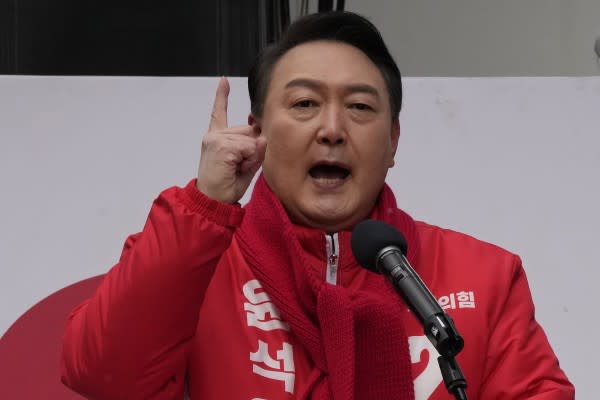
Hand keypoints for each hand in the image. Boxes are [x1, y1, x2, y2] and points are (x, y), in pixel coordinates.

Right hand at [196, 78, 266, 203]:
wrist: (212, 202)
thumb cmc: (227, 186)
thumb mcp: (246, 165)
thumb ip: (255, 148)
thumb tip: (262, 135)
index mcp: (217, 138)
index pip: (220, 113)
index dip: (222, 96)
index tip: (224, 81)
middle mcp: (214, 135)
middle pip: (249, 131)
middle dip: (252, 149)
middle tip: (238, 167)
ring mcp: (216, 139)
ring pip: (250, 141)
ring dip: (250, 157)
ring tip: (236, 170)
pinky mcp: (221, 145)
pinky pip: (248, 148)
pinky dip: (248, 160)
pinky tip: (235, 168)